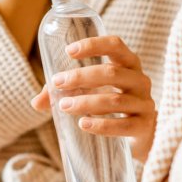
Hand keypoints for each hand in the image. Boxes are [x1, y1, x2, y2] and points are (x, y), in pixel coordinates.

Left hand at [32, 36, 156, 162]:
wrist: (143, 136)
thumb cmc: (114, 109)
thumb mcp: (93, 94)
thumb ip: (66, 93)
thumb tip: (36, 103)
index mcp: (129, 65)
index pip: (115, 45)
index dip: (93, 45)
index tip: (69, 51)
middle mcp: (140, 80)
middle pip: (112, 73)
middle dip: (81, 77)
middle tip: (58, 83)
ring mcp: (145, 104)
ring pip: (114, 100)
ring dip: (86, 102)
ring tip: (64, 106)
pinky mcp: (144, 126)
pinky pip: (123, 125)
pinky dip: (101, 125)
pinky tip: (83, 124)